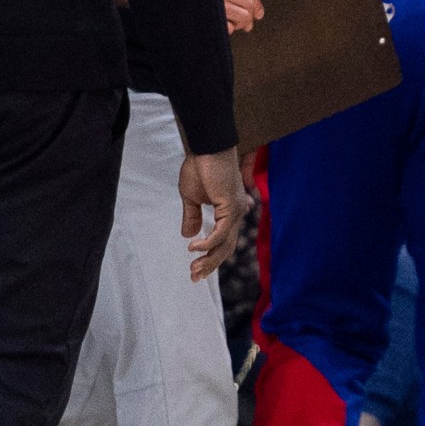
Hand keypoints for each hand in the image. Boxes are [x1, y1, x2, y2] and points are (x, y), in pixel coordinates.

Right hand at [178, 148, 250, 280]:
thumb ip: (192, 216)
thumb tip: (188, 235)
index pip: (223, 243)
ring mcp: (235, 211)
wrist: (206, 148)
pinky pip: (221, 232)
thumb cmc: (200, 167)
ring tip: (193, 269)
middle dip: (210, 265)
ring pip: (225, 244)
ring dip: (208, 259)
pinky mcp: (231, 207)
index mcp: (228, 213)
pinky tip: (194, 248)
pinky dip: (207, 243)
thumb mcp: (191, 197)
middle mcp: (236, 214)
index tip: (195, 272)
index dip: (210, 258)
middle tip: (194, 277)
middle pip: (226, 248)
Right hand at [221, 0, 263, 33]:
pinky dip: (227, 29)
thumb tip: (256, 12)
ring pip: (244, 17)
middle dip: (249, 17)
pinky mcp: (211, 18)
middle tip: (247, 26)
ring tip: (233, 25)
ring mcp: (217, 2)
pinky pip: (229, 27)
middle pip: (248, 5)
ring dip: (240, 24)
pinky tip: (221, 26)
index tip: (259, 14)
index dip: (256, 5)